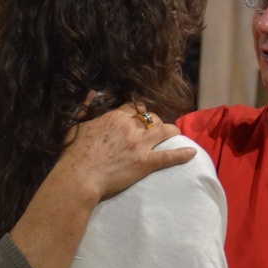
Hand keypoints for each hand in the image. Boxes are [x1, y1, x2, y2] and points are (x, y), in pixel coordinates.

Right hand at [58, 102, 195, 201]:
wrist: (80, 175)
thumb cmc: (75, 153)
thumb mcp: (78, 124)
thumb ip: (87, 107)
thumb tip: (93, 92)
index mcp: (115, 118)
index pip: (133, 107)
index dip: (140, 111)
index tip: (142, 114)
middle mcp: (130, 128)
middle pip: (151, 118)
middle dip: (156, 121)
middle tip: (158, 127)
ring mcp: (140, 145)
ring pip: (163, 131)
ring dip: (171, 131)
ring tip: (176, 134)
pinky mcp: (146, 163)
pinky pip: (168, 156)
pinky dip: (182, 154)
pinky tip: (192, 153)